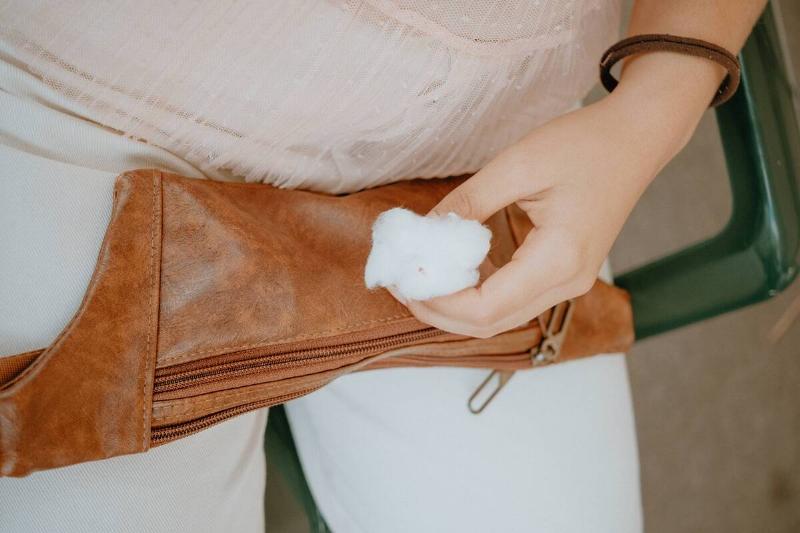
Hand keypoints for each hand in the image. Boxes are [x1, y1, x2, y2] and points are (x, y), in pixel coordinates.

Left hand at [393, 91, 703, 337]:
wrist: (636, 140)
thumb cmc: (584, 145)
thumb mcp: (517, 165)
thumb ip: (467, 203)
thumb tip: (424, 232)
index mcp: (558, 259)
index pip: (485, 307)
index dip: (438, 302)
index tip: (403, 279)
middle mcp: (568, 283)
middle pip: (490, 324)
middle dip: (439, 312)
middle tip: (401, 284)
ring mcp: (570, 283)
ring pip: (501, 318)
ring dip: (456, 307)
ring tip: (419, 279)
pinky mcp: (565, 274)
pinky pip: (513, 300)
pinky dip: (477, 295)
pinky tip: (451, 271)